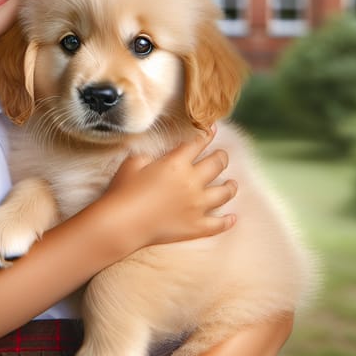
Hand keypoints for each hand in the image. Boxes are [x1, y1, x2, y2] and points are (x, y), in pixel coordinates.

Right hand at [105, 127, 236, 249]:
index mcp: (176, 163)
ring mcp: (197, 206)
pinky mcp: (196, 227)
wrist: (123, 223)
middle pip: (216, 164)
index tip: (212, 129)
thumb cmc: (124, 191)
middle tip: (222, 155)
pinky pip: (219, 224)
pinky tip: (233, 217)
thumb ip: (150, 157)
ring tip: (232, 183)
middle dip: (222, 157)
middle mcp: (192, 182)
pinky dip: (228, 221)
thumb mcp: (133, 163)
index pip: (197, 144)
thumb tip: (158, 158)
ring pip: (224, 193)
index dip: (206, 134)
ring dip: (230, 186)